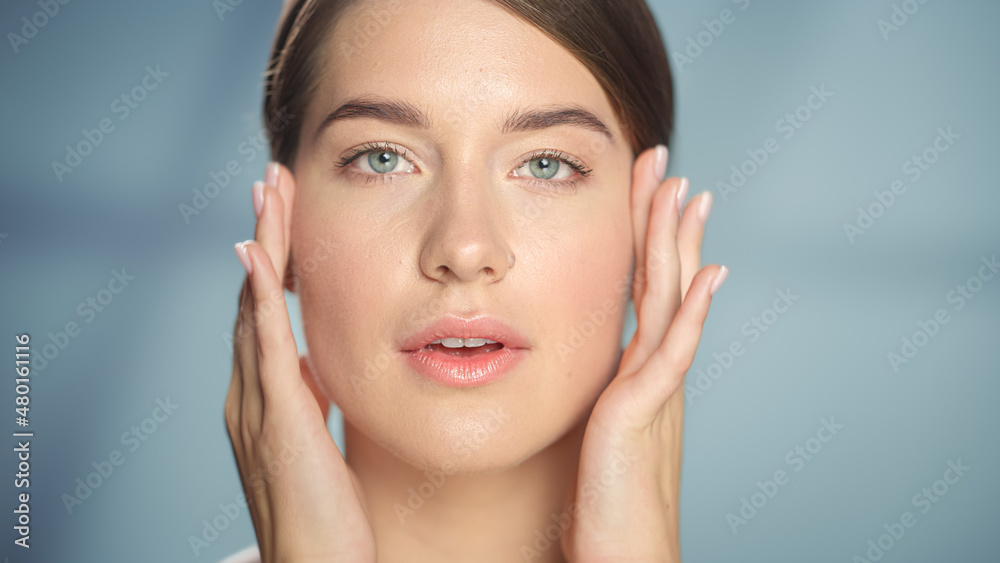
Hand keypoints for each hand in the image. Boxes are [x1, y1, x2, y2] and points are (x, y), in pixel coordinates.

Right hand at [224, 163, 376, 561]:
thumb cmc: (328, 513)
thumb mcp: (321, 439)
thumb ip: (314, 398)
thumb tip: (322, 361)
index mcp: (266, 396)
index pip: (266, 311)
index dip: (274, 258)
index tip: (284, 210)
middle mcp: (251, 393)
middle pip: (253, 296)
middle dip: (264, 235)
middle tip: (271, 178)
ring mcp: (257, 406)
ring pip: (253, 309)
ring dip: (261, 247)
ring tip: (267, 193)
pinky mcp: (276, 422)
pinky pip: (264, 348)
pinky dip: (258, 299)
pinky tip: (257, 257)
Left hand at [560, 147, 725, 561]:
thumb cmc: (601, 511)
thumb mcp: (595, 436)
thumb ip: (596, 398)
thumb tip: (581, 372)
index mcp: (637, 375)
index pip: (642, 291)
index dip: (644, 240)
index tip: (643, 192)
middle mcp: (653, 376)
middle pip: (662, 283)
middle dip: (662, 222)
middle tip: (667, 165)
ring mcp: (655, 393)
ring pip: (670, 304)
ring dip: (678, 247)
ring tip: (687, 193)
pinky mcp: (645, 416)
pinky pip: (672, 355)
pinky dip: (692, 313)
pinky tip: (706, 275)